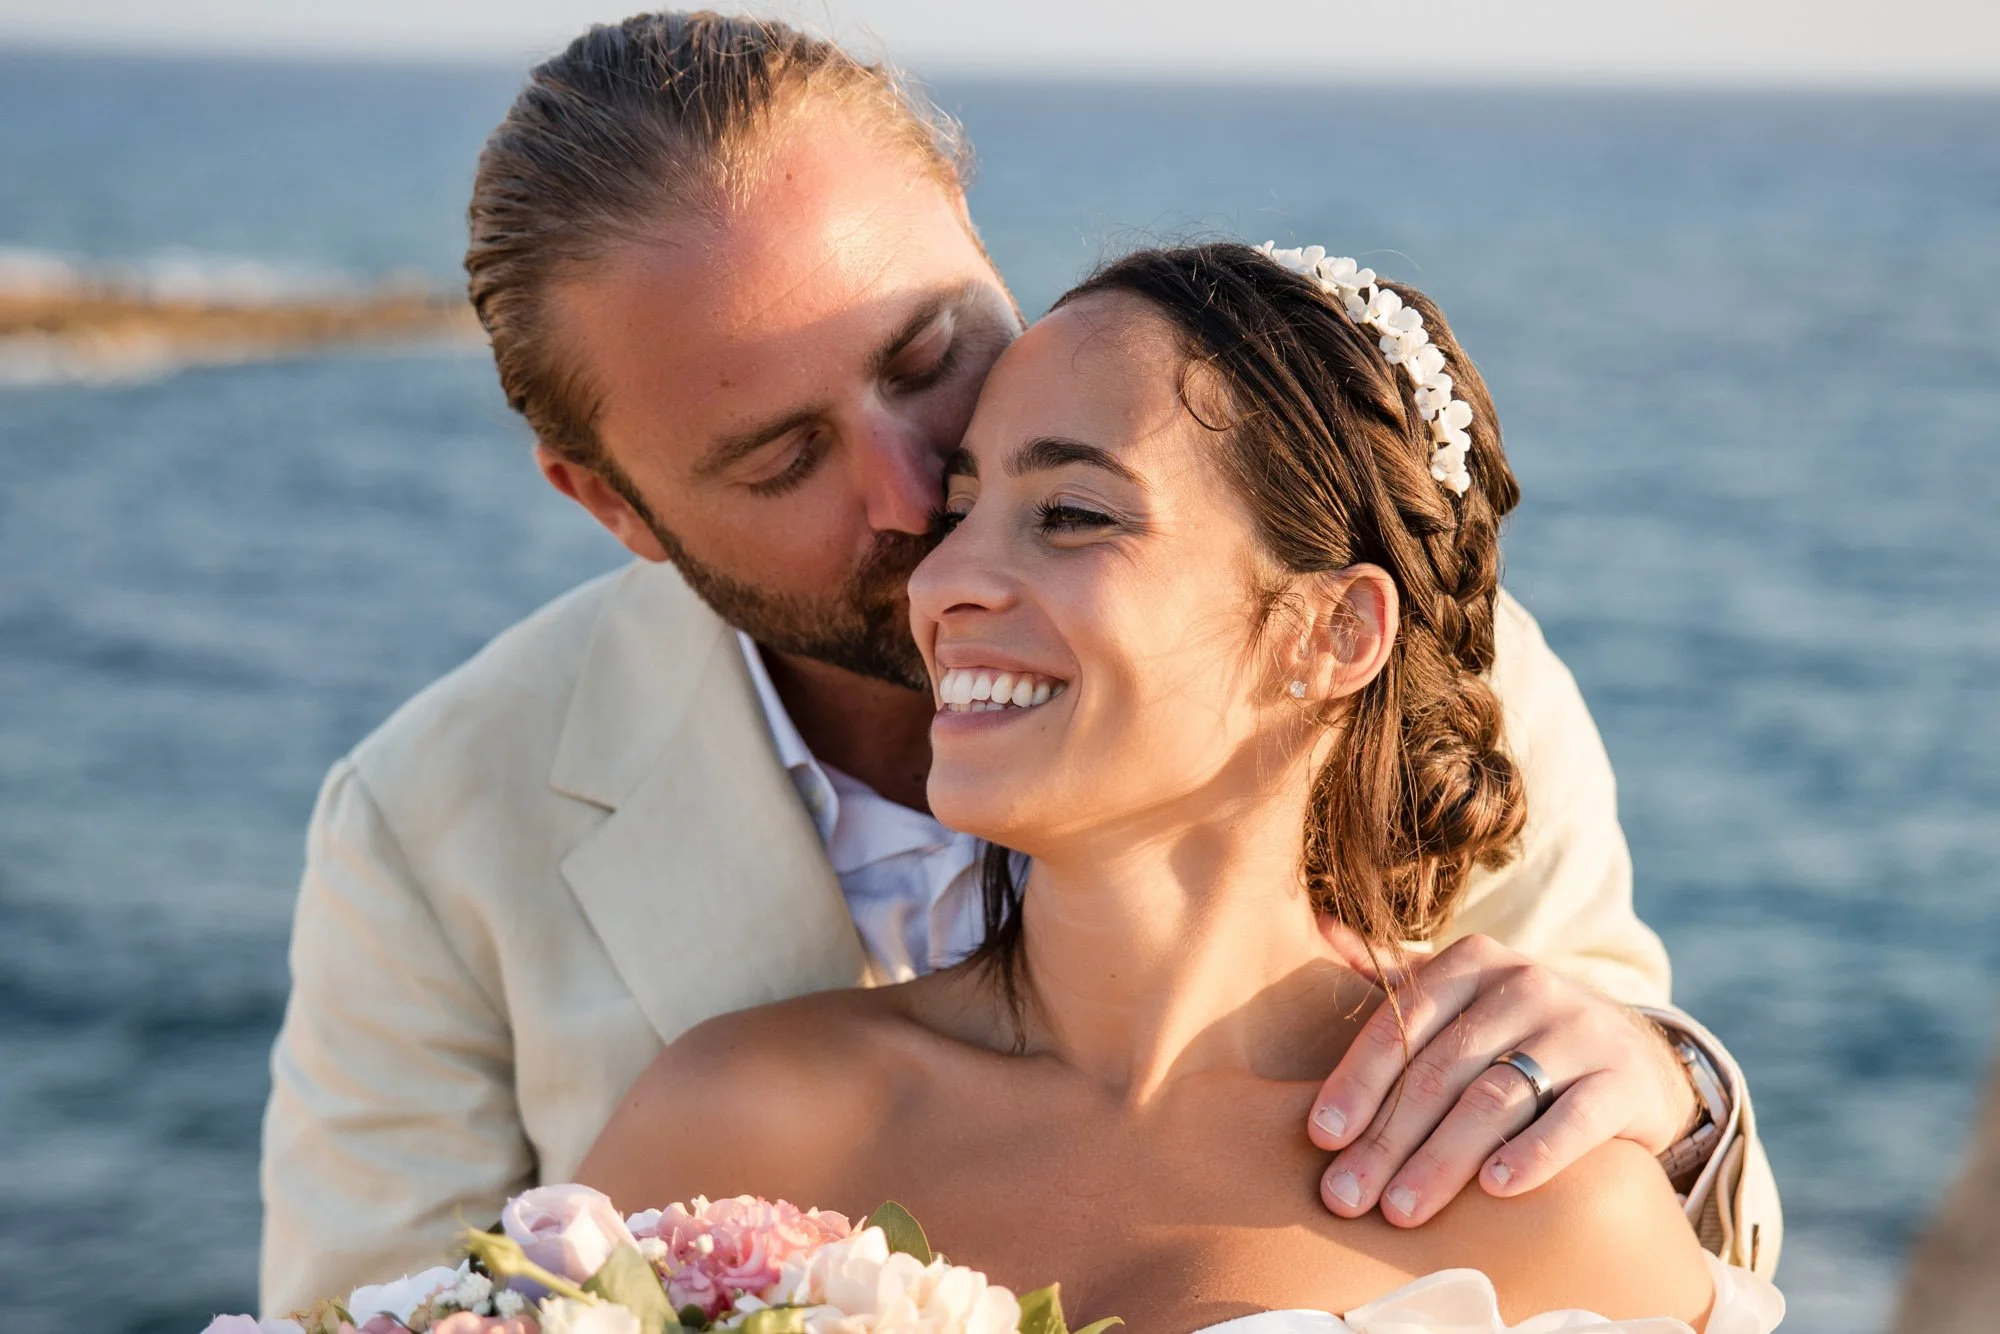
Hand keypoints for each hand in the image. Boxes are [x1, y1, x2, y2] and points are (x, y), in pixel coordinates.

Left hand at [1307, 929, 1696, 1225]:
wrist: (1635, 1057)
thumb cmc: (1520, 1032)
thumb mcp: (1463, 994)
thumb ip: (1398, 975)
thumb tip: (1317, 922)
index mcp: (1472, 964)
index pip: (1401, 1024)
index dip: (1357, 1081)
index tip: (1322, 1137)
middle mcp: (1525, 986)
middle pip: (1440, 1071)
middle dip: (1387, 1139)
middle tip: (1346, 1196)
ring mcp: (1578, 1030)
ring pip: (1495, 1098)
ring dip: (1442, 1159)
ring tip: (1401, 1208)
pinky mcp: (1622, 1080)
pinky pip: (1573, 1119)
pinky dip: (1533, 1154)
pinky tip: (1495, 1189)